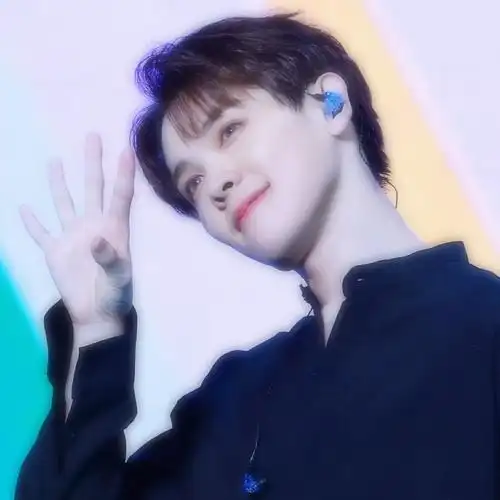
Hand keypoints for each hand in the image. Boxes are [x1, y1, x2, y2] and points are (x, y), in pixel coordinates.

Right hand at [20, 133, 135, 333]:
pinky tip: (24, 208)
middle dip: (92, 163)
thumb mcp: (119, 279)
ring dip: (58, 183)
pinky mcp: (55, 251)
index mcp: (114, 230)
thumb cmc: (116, 295)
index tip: (126, 150)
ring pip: (64, 203)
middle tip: (92, 136)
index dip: (123, 174)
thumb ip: (110, 260)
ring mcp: (73, 236)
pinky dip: (32, 223)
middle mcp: (94, 226)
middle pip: (92, 188)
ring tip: (55, 161)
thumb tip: (97, 241)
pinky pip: (41, 233)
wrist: (97, 314)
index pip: (120, 196)